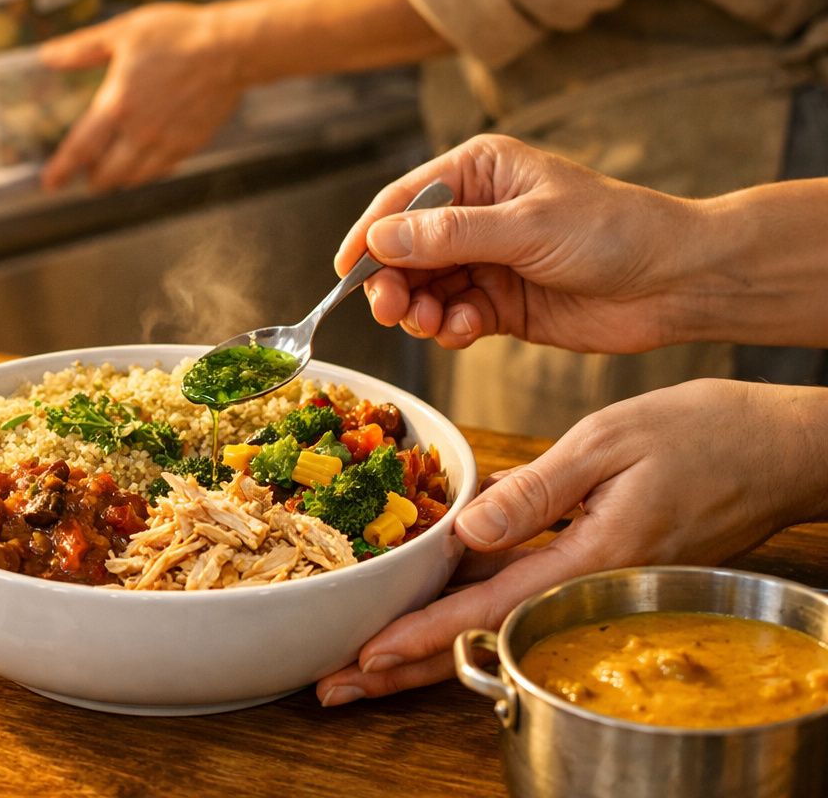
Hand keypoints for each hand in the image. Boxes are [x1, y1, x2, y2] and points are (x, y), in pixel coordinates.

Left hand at [39, 4, 245, 192]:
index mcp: (118, 104)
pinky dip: (148, 173)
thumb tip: (47, 57)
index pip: (81, 148)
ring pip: (136, 177)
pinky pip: (163, 169)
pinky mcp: (191, 143)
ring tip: (112, 178)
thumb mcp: (123, 32)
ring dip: (119, 180)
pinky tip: (145, 166)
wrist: (230, 48)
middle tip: (86, 180)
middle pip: (108, 173)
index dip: (62, 169)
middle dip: (93, 181)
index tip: (50, 183)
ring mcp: (167, 141)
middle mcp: (140, 131)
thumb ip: (82, 49)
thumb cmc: (178, 35)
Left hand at [314, 378, 827, 705]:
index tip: (366, 657)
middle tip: (337, 684)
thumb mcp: (610, 443)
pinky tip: (428, 596)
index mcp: (592, 558)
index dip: (421, 636)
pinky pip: (523, 589)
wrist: (782, 449)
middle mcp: (589, 584)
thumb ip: (536, 490)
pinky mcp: (598, 564)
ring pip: (496, 619)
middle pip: (482, 636)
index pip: (488, 610)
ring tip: (365, 657)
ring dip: (429, 640)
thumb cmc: (707, 435)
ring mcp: (595, 580)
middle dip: (406, 666)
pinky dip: (471, 601)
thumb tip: (467, 531)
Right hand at [335, 134, 697, 353]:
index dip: (368, 235)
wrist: (675, 283)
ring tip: (439, 326)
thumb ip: (449, 236)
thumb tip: (378, 237)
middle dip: (394, 282)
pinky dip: (451, 329)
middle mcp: (474, 212)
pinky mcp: (498, 302)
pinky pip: (452, 316)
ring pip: (423, 289)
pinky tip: (471, 331)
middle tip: (394, 311)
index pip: (402, 201)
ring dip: (422, 311)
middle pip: (403, 251)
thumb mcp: (525, 227)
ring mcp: (485, 259)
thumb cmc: (612, 232)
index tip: (344, 270)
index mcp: (478, 171)